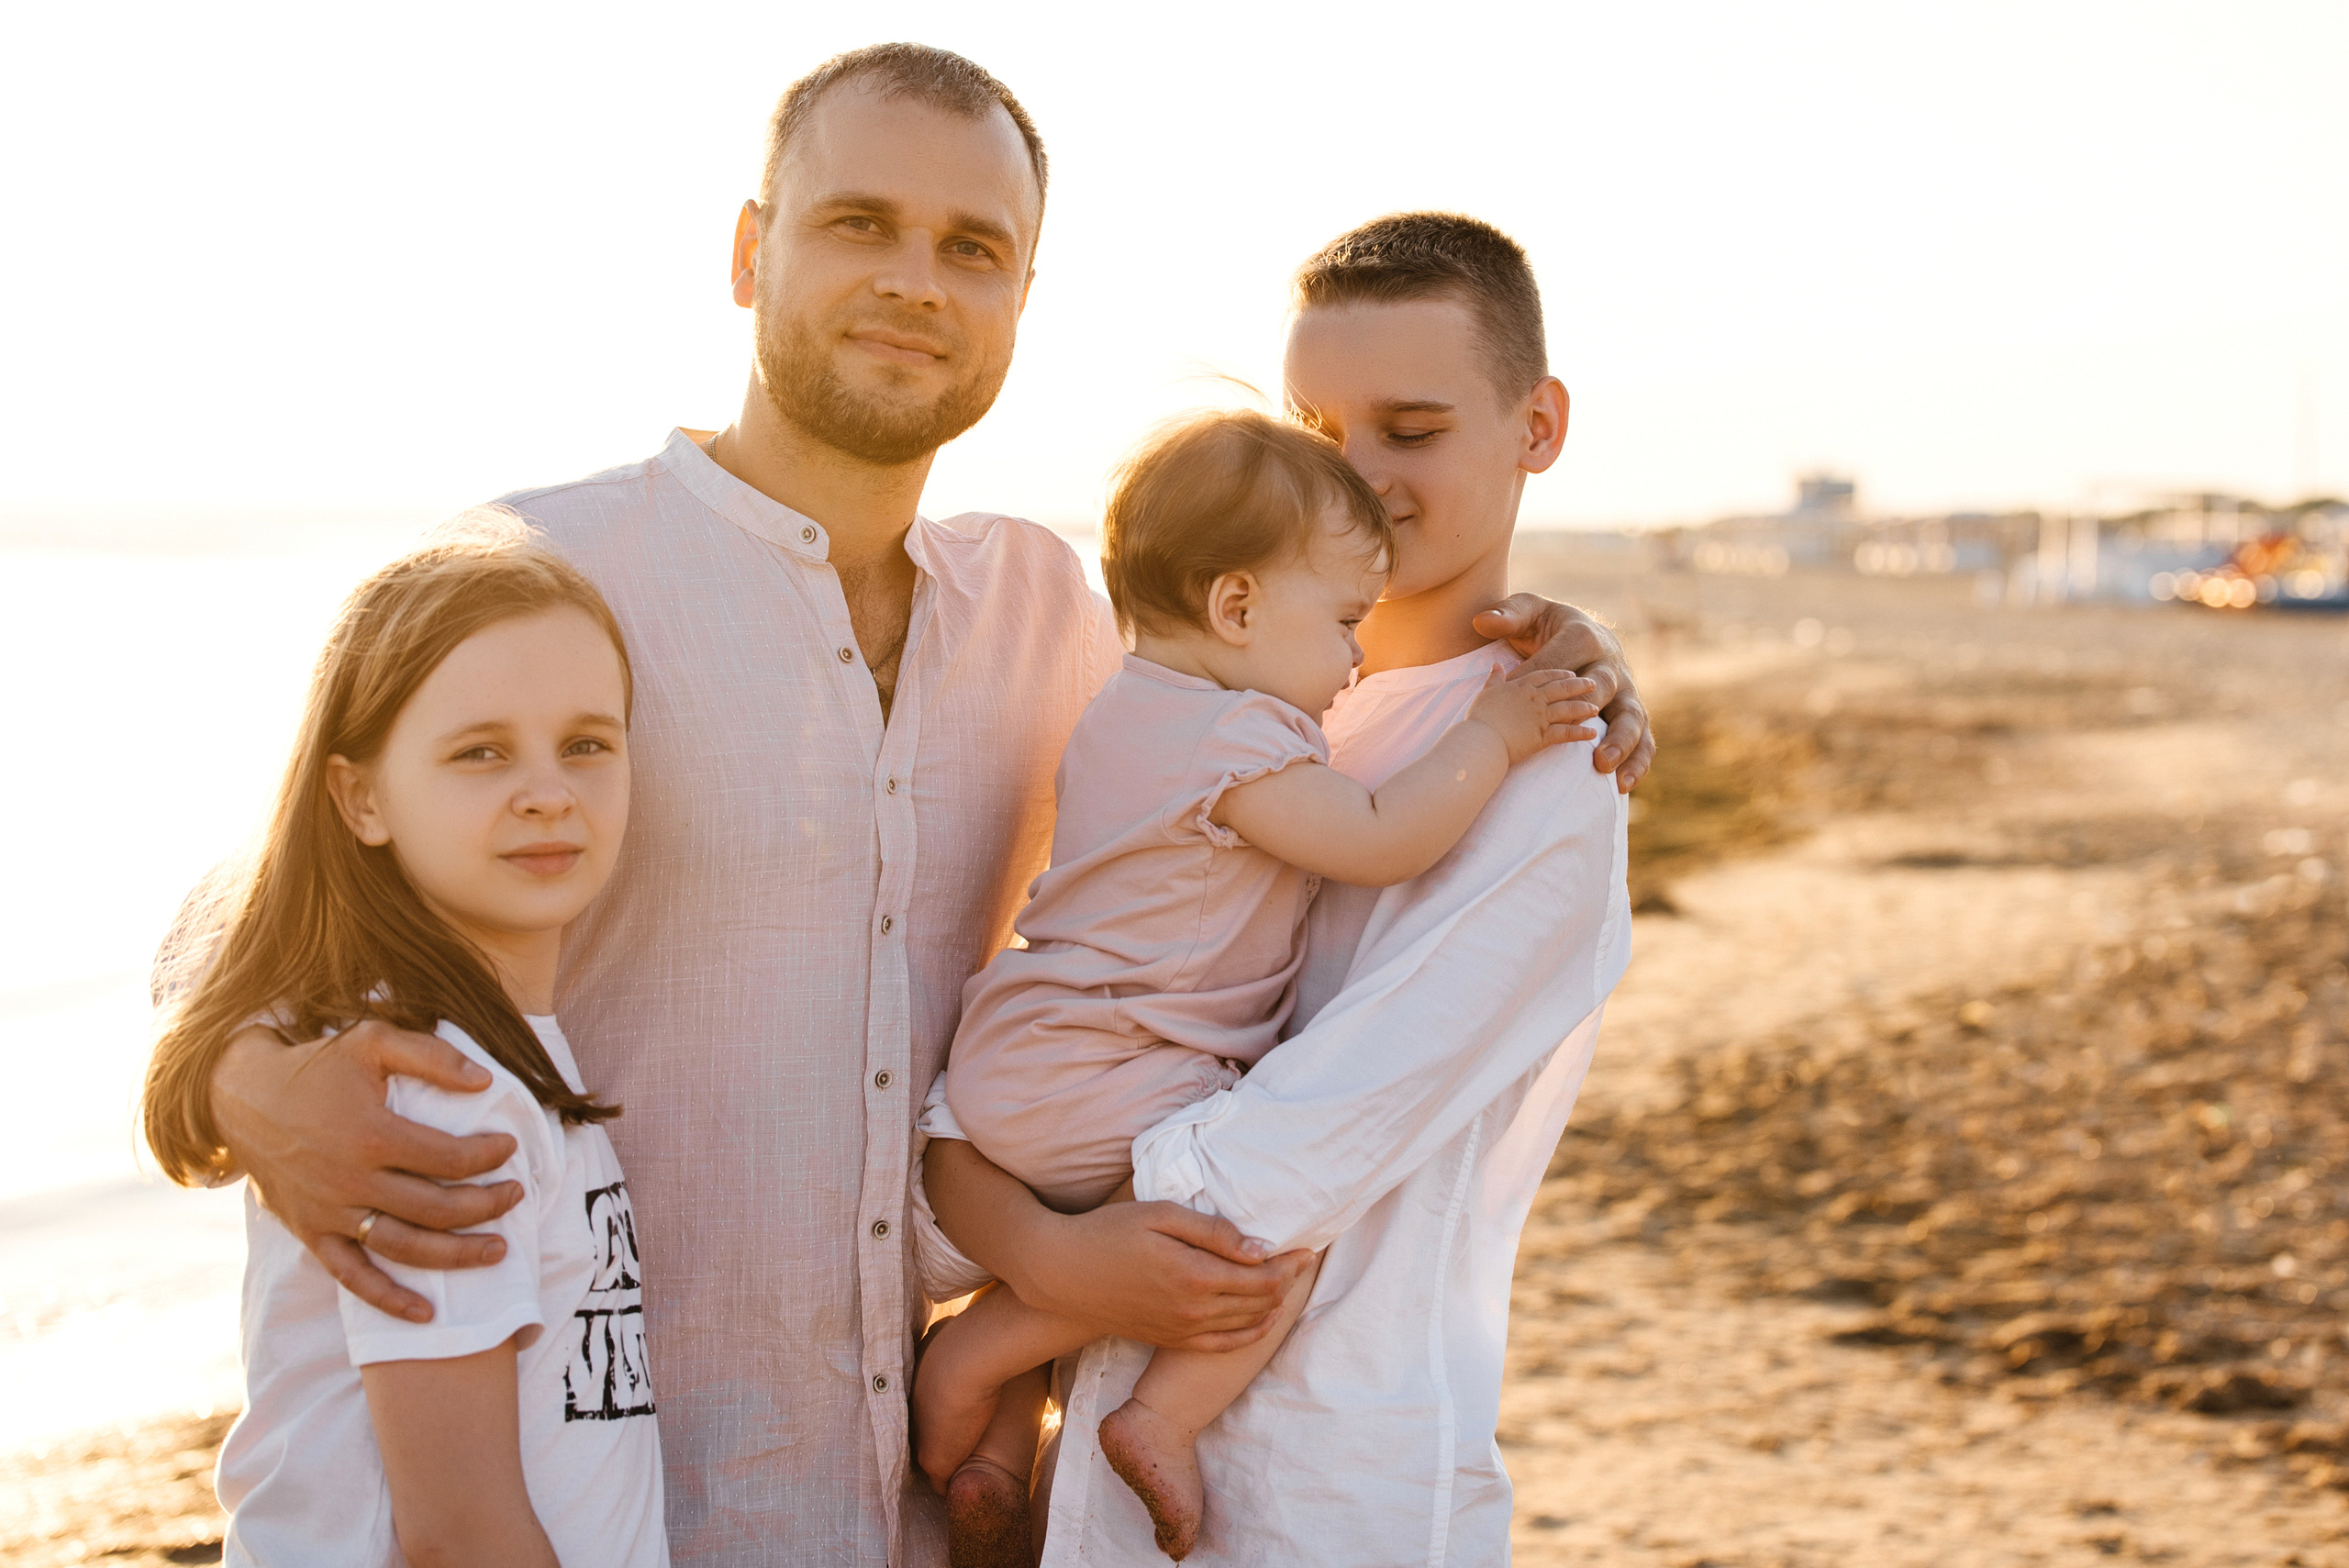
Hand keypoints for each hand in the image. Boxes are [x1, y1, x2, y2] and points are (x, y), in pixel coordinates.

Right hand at [213, 1019, 524, 1322]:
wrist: (242, 1097)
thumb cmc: (316, 1066)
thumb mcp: (373, 1040)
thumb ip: (432, 1057)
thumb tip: (486, 1082)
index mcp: (372, 1135)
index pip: (450, 1159)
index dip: (489, 1157)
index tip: (509, 1148)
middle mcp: (351, 1181)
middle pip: (436, 1209)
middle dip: (486, 1206)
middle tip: (516, 1196)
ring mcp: (329, 1213)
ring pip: (404, 1248)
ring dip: (456, 1255)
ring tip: (497, 1250)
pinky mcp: (310, 1233)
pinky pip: (353, 1277)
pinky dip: (389, 1299)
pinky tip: (426, 1313)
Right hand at [1011, 1200, 1315, 1352]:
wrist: (1061, 1273)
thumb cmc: (1109, 1231)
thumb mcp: (1161, 1215)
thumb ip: (1213, 1232)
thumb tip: (1260, 1250)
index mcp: (1195, 1276)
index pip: (1262, 1277)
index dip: (1291, 1264)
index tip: (1307, 1247)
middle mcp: (1193, 1311)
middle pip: (1260, 1303)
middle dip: (1287, 1282)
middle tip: (1303, 1260)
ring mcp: (1182, 1331)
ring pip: (1246, 1326)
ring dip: (1272, 1306)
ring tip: (1286, 1283)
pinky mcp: (1170, 1340)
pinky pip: (1222, 1347)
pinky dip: (1249, 1334)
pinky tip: (1260, 1320)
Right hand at [1466, 665, 1601, 764]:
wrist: (1481, 739)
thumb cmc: (1480, 717)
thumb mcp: (1486, 692)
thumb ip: (1494, 678)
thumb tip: (1496, 665)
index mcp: (1521, 687)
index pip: (1545, 675)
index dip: (1559, 674)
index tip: (1570, 673)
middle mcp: (1534, 698)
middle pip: (1562, 688)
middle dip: (1579, 685)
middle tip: (1592, 683)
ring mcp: (1540, 716)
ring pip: (1568, 708)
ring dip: (1583, 708)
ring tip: (1595, 708)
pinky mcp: (1543, 735)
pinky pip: (1566, 733)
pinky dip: (1580, 733)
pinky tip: (1592, 733)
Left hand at [1474, 593, 1655, 791]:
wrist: (1579, 633)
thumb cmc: (1549, 626)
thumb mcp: (1528, 613)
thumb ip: (1507, 615)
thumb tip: (1482, 621)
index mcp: (1583, 636)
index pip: (1561, 660)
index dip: (1538, 676)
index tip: (1515, 691)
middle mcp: (1610, 662)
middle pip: (1605, 685)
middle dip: (1591, 706)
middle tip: (1577, 728)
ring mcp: (1623, 689)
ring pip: (1633, 716)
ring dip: (1623, 742)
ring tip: (1605, 766)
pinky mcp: (1628, 710)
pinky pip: (1642, 738)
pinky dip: (1637, 761)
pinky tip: (1622, 784)